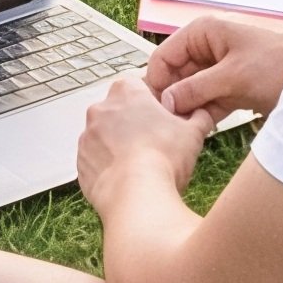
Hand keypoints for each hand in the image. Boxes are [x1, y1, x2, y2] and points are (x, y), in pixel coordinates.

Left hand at [72, 72, 214, 222]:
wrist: (136, 195)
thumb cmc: (163, 158)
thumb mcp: (192, 133)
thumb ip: (198, 118)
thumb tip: (202, 115)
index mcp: (126, 92)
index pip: (138, 86)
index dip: (152, 104)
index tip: (162, 119)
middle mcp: (100, 109)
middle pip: (120, 112)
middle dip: (134, 125)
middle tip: (155, 145)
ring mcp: (87, 137)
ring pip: (105, 137)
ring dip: (120, 147)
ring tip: (141, 166)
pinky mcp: (80, 163)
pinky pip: (96, 161)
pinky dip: (109, 167)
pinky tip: (127, 179)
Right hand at [148, 10, 282, 124]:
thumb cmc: (280, 64)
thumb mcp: (233, 77)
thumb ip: (196, 88)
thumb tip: (166, 101)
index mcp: (203, 33)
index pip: (164, 57)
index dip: (156, 82)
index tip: (154, 108)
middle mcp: (207, 49)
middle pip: (174, 76)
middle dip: (172, 99)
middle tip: (169, 124)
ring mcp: (217, 70)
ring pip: (189, 92)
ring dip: (187, 109)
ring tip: (184, 129)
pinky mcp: (229, 89)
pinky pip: (205, 102)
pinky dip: (202, 115)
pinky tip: (199, 129)